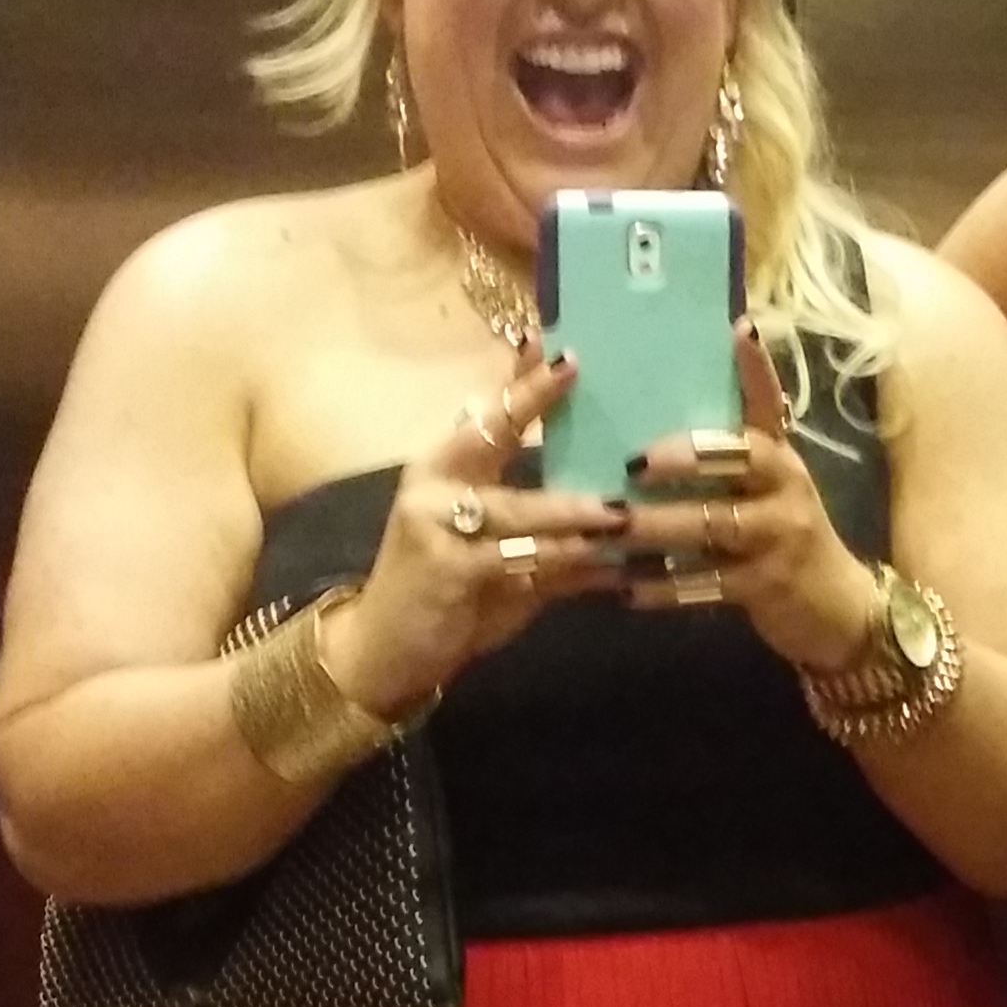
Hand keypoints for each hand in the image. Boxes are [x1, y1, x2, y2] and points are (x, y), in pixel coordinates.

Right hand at [326, 353, 626, 722]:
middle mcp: (433, 486)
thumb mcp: (496, 554)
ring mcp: (435, 524)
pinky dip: (568, 564)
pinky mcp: (448, 568)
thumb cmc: (445, 595)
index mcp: (442, 469)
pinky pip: (520, 559)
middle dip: (535, 407)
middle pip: (491, 435)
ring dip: (575, 513)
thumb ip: (544, 527)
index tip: (565, 354)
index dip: (523, 384)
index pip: (486, 415)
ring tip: (623, 513)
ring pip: (518, 509)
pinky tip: (607, 568)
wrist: (383, 652)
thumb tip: (611, 505)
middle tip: (582, 379)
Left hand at [621, 322, 879, 671]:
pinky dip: (664, 586)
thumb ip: (721, 463)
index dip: (755, 367)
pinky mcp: (768, 584)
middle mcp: (785, 484)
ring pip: (714, 522)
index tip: (738, 328)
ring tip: (608, 527)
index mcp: (778, 455)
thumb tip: (639, 436)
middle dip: (684, 457)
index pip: (768, 401)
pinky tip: (626, 589)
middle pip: (737, 457)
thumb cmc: (782, 539)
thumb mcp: (764, 491)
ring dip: (657, 525)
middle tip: (633, 461)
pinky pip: (707, 583)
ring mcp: (779, 535)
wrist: (836, 610)